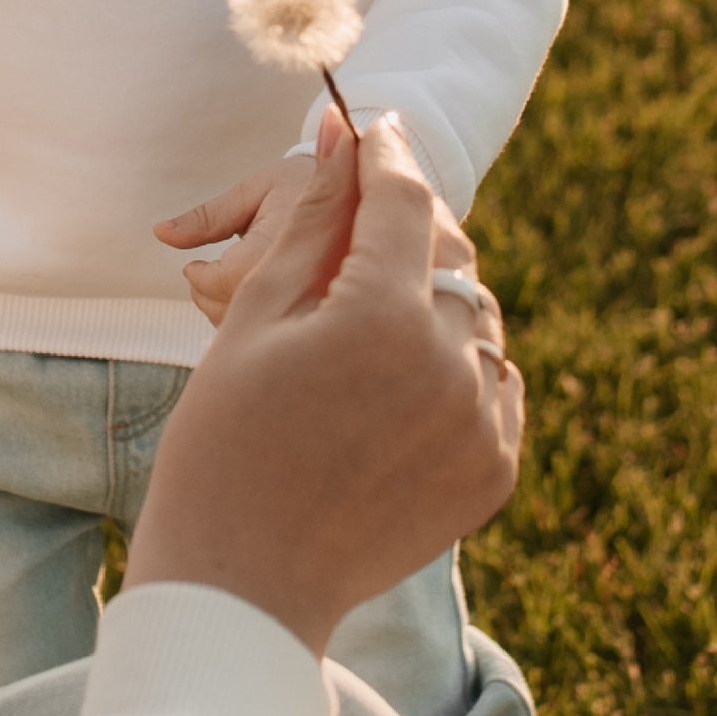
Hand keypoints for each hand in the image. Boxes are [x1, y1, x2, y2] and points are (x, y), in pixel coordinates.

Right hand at [125, 114, 522, 659]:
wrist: (245, 588)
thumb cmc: (223, 447)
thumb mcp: (254, 321)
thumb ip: (313, 223)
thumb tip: (342, 134)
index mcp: (383, 317)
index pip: (403, 199)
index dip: (384, 154)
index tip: (370, 127)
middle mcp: (450, 364)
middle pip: (447, 257)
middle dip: (406, 235)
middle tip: (360, 230)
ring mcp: (480, 423)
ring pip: (476, 321)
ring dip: (433, 304)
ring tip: (370, 321)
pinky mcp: (494, 471)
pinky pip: (494, 385)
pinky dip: (459, 369)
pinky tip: (401, 382)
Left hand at [155, 154, 316, 328]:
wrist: (364, 193)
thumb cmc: (303, 183)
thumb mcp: (255, 190)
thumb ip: (208, 217)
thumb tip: (160, 233)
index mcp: (278, 249)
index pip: (215, 283)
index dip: (196, 275)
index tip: (194, 265)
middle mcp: (301, 284)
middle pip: (228, 314)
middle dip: (209, 296)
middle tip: (208, 275)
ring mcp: (315, 305)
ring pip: (251, 331)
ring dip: (232, 313)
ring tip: (238, 284)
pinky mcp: (324, 317)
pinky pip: (277, 339)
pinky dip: (259, 324)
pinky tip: (264, 299)